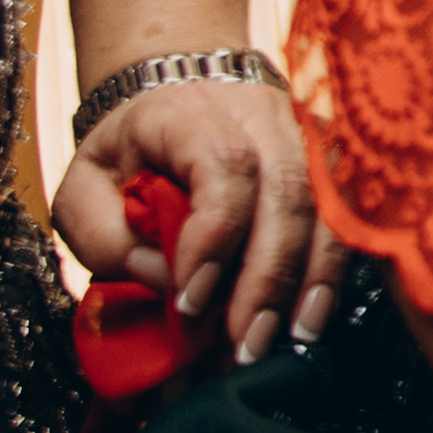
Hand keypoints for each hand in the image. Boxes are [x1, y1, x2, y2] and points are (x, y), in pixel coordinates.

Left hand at [59, 69, 344, 361]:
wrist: (179, 89)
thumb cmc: (130, 149)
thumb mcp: (83, 188)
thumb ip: (105, 237)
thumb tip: (162, 279)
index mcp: (191, 114)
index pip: (223, 166)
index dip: (213, 236)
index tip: (190, 299)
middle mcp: (261, 115)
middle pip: (287, 190)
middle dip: (268, 276)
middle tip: (245, 343)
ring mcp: (305, 133)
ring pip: (329, 203)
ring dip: (313, 277)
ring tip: (293, 336)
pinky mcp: (330, 158)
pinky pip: (349, 213)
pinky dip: (335, 267)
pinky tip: (317, 311)